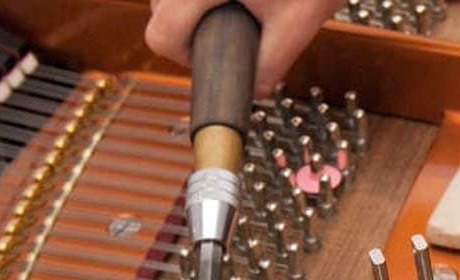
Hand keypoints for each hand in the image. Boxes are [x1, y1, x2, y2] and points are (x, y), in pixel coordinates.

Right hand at [145, 0, 343, 95]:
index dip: (187, 57)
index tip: (216, 54)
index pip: (162, 36)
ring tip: (241, 0)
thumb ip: (272, 64)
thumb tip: (253, 90)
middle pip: (159, 9)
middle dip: (192, 26)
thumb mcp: (300, 21)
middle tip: (236, 25)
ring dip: (194, 3)